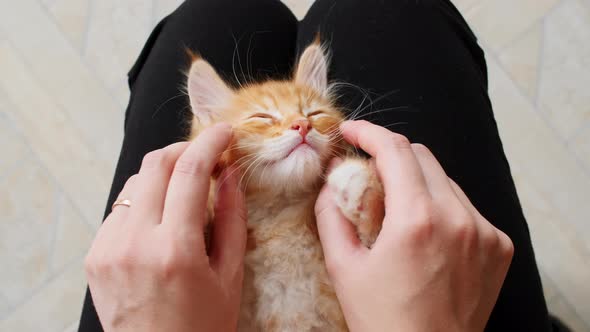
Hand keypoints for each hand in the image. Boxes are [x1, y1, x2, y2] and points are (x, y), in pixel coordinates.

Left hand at [85, 123, 246, 331]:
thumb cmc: (201, 325)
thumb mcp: (229, 275)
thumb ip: (231, 219)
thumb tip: (230, 175)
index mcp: (175, 249)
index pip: (190, 172)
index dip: (209, 143)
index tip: (223, 132)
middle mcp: (135, 243)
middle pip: (155, 165)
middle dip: (183, 149)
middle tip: (205, 155)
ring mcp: (109, 247)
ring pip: (135, 183)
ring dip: (163, 175)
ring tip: (184, 191)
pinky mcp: (95, 254)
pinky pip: (120, 209)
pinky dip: (144, 201)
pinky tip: (160, 219)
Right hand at [315, 120, 513, 331]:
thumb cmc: (384, 321)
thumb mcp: (343, 268)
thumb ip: (331, 214)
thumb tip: (330, 179)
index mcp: (416, 220)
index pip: (395, 150)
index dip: (369, 133)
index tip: (352, 132)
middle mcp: (458, 218)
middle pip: (422, 156)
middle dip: (391, 156)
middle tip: (369, 173)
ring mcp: (484, 231)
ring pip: (446, 179)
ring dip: (417, 181)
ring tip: (397, 210)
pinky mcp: (499, 245)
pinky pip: (466, 206)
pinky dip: (442, 206)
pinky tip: (427, 232)